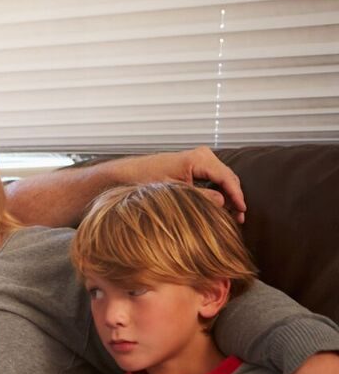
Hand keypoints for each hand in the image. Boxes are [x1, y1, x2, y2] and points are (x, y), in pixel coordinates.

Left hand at [111, 147, 246, 223]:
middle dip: (235, 197)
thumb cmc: (147, 181)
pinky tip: (220, 205)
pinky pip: (214, 177)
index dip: (237, 196)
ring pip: (223, 178)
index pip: (226, 177)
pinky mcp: (196, 163)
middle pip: (228, 177)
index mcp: (198, 159)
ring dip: (228, 195)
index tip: (243, 212)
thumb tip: (223, 202)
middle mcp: (203, 155)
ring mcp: (200, 158)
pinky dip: (219, 190)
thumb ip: (199, 197)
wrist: (130, 172)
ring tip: (232, 215)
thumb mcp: (174, 192)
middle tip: (240, 218)